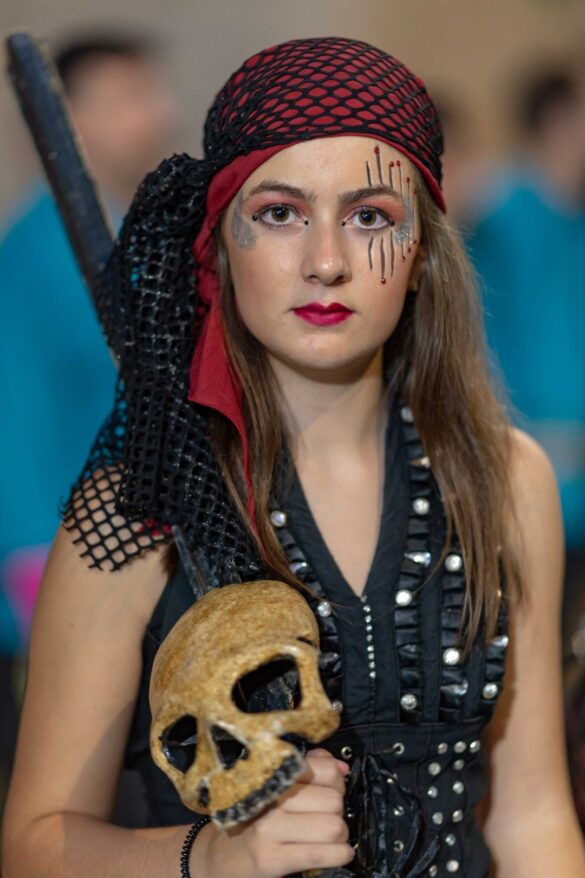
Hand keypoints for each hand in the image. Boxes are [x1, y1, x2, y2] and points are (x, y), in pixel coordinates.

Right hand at [197, 748, 353, 877]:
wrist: (218, 857)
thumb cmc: (251, 819)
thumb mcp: (274, 788)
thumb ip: (309, 769)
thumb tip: (342, 768)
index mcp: (274, 774)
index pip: (325, 769)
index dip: (337, 783)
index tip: (330, 792)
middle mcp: (271, 796)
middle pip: (333, 799)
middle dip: (338, 812)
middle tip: (326, 818)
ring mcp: (269, 828)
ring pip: (332, 826)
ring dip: (340, 836)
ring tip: (330, 838)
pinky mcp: (271, 858)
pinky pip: (322, 854)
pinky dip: (339, 855)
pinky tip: (336, 854)